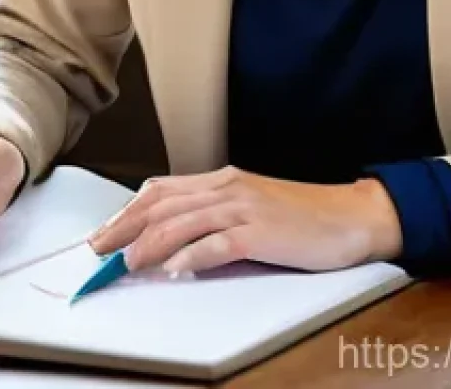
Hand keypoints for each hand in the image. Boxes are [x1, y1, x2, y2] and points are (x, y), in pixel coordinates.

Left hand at [87, 165, 402, 275]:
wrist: (350, 215)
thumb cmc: (299, 215)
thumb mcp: (248, 205)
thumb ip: (212, 215)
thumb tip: (169, 239)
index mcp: (219, 181)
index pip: (160, 191)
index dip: (127, 211)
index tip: (104, 233)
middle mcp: (226, 188)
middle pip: (162, 205)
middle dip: (125, 227)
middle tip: (100, 249)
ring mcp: (244, 208)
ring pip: (183, 221)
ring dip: (150, 243)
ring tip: (127, 262)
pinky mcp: (263, 233)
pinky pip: (219, 243)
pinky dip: (192, 256)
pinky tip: (175, 269)